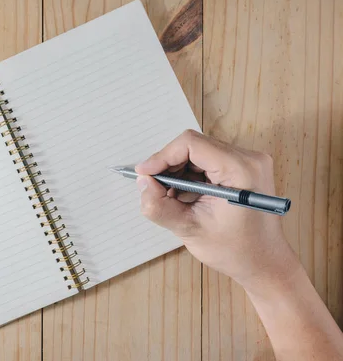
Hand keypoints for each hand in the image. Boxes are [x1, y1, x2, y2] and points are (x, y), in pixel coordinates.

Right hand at [135, 129, 298, 289]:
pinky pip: (207, 161)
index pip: (191, 144)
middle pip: (193, 146)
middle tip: (153, 189)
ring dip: (177, 171)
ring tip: (169, 197)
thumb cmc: (236, 251)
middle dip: (168, 166)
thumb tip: (142, 183)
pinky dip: (188, 175)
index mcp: (240, 170)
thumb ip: (159, 206)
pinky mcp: (242, 168)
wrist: (266, 263)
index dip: (162, 156)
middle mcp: (248, 158)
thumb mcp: (189, 229)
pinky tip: (183, 196)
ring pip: (198, 153)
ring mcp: (247, 162)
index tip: (144, 174)